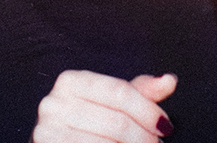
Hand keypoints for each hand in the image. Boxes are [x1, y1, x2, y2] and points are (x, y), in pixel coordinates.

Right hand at [32, 70, 176, 142]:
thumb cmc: (87, 127)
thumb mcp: (110, 104)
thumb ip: (139, 92)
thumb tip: (170, 80)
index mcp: (70, 81)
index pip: (119, 91)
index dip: (147, 110)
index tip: (166, 126)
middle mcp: (53, 103)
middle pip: (117, 122)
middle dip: (144, 138)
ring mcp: (47, 132)